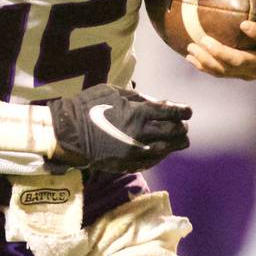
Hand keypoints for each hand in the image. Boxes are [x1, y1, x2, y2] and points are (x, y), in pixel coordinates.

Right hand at [47, 84, 191, 172]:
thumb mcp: (113, 92)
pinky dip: (161, 153)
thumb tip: (156, 103)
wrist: (69, 133)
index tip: (186, 111)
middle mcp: (143, 133)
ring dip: (175, 142)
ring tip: (175, 138)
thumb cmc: (88, 107)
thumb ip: (138, 97)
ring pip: (170, 148)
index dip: (184, 111)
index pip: (174, 113)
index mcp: (139, 113)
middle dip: (181, 127)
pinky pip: (155, 160)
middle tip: (180, 124)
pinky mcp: (131, 163)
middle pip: (177, 132)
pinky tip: (159, 148)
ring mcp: (138, 151)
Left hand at [185, 0, 255, 80]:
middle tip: (205, 39)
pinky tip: (189, 57)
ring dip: (207, 60)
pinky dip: (205, 67)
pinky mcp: (243, 75)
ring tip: (190, 47)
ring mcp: (252, 71)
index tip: (244, 24)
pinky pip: (222, 73)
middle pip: (241, 61)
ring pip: (227, 70)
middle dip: (221, 52)